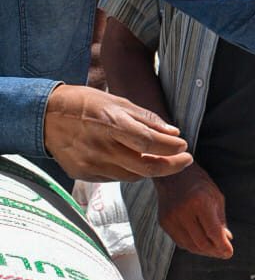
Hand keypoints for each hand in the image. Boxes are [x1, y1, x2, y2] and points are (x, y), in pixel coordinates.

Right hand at [43, 84, 191, 180]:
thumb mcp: (115, 101)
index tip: (184, 146)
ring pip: (132, 176)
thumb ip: (146, 119)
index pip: (149, 143)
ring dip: (150, 169)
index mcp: (111, 124)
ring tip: (159, 158)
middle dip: (171, 166)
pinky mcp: (83, 174)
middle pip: (146, 168)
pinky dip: (129, 171)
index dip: (171, 148)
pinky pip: (115, 178)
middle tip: (185, 160)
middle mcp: (101, 147)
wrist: (44, 116)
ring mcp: (91, 164)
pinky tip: (130, 160)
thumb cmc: (84, 104)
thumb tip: (173, 132)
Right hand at [155, 163, 232, 258]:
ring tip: (213, 250)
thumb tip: (227, 239)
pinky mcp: (164, 222)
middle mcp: (183, 212)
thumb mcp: (216, 197)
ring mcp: (171, 218)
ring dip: (203, 251)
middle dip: (214, 251)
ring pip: (190, 246)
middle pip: (201, 243)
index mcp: (200, 203)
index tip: (229, 253)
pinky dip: (191, 246)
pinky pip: (179, 241)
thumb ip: (221, 220)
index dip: (223, 246)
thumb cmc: (199, 184)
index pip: (213, 232)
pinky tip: (200, 244)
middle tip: (223, 253)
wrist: (173, 173)